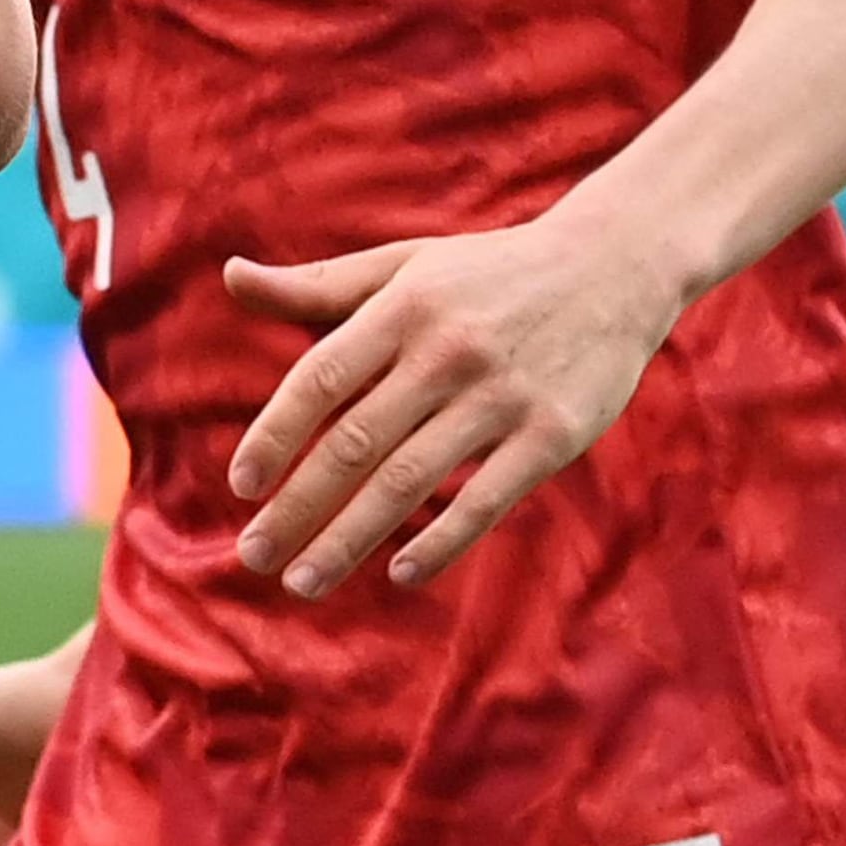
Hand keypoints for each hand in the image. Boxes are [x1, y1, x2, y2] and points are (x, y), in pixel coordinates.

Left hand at [221, 213, 689, 597]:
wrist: (614, 268)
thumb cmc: (488, 273)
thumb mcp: (403, 265)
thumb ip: (318, 286)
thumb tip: (231, 275)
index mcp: (401, 309)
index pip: (320, 378)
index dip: (275, 434)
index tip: (239, 485)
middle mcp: (446, 353)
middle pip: (356, 443)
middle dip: (298, 506)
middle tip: (252, 555)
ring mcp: (501, 398)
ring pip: (410, 481)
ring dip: (350, 538)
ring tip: (302, 580)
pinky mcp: (551, 436)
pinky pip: (486, 501)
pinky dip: (441, 541)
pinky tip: (399, 573)